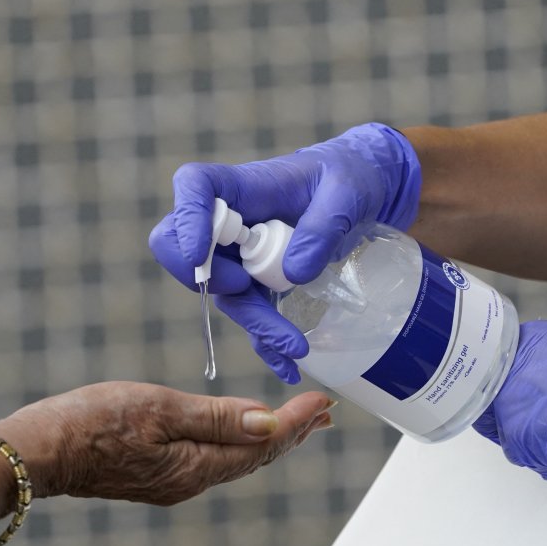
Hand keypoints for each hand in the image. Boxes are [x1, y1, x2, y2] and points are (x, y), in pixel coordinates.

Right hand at [0, 382, 332, 504]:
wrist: (36, 451)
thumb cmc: (90, 423)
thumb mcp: (159, 408)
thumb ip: (217, 417)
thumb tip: (269, 423)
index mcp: (196, 466)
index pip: (263, 444)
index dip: (297, 422)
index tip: (325, 401)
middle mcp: (191, 481)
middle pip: (256, 457)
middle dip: (293, 432)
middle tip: (323, 413)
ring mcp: (173, 481)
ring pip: (236, 460)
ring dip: (269, 438)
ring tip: (295, 422)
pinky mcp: (156, 475)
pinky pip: (213, 460)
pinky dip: (238, 442)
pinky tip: (240, 432)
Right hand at [148, 123, 421, 381]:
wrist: (361, 194)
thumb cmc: (348, 179)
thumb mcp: (346, 194)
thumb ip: (322, 226)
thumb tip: (293, 272)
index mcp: (241, 185)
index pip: (193, 187)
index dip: (187, 220)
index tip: (199, 255)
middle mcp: (229, 221)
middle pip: (185, 249)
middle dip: (210, 278)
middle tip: (247, 285)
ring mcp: (239, 255)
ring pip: (224, 294)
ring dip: (254, 323)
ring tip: (295, 346)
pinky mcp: (258, 282)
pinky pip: (251, 316)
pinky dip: (267, 343)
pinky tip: (288, 366)